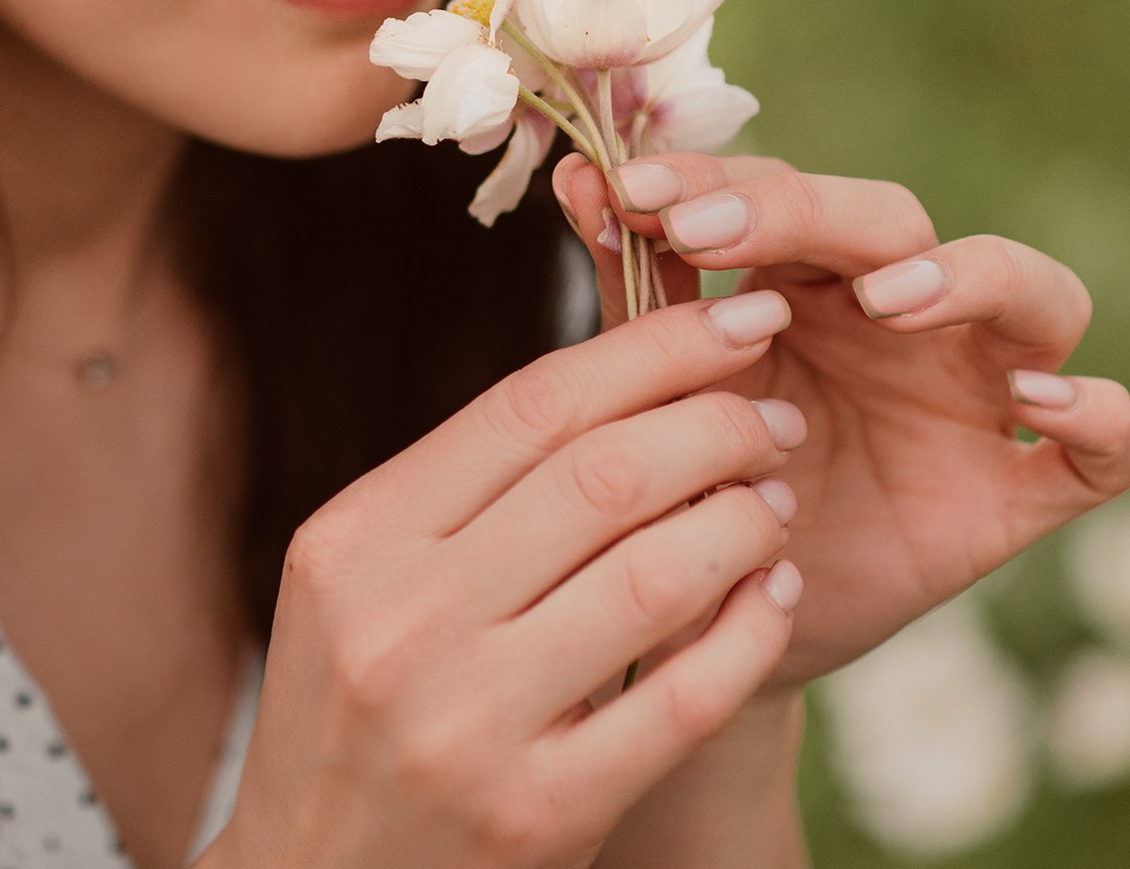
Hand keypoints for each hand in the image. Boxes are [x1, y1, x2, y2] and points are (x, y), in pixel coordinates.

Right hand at [199, 295, 812, 868]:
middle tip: (772, 415)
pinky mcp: (538, 813)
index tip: (735, 317)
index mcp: (356, 540)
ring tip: (773, 502)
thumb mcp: (362, 583)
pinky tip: (771, 596)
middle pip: (602, 475)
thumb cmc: (359, 713)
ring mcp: (467, 724)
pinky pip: (682, 698)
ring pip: (653, 574)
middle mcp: (401, 621)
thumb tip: (622, 372)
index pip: (531, 405)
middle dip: (717, 426)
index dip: (652, 348)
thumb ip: (465, 489)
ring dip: (742, 522)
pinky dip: (748, 633)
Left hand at [554, 151, 1129, 685]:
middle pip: (897, 222)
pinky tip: (1037, 403)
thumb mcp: (661, 394)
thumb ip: (637, 292)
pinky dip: (1096, 414)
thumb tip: (578, 176)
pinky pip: (1106, 446)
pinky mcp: (1023, 490)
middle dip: (809, 213)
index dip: (720, 180)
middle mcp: (908, 319)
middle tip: (718, 233)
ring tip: (886, 299)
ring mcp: (978, 396)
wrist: (707, 633)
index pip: (788, 192)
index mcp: (810, 280)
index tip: (635, 190)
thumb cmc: (688, 489)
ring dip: (970, 278)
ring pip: (1034, 293)